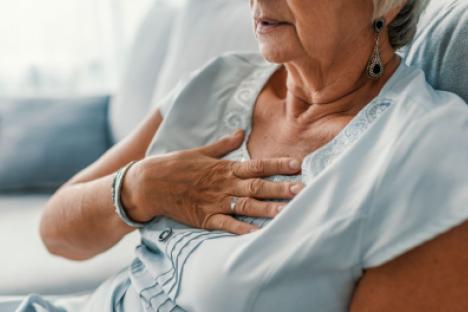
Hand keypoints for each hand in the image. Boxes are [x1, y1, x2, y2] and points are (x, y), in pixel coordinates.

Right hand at [121, 130, 303, 233]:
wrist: (150, 183)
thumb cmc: (176, 165)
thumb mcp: (201, 151)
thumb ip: (223, 145)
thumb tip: (240, 132)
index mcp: (225, 168)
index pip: (257, 165)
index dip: (278, 165)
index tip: (298, 165)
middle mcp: (224, 185)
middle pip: (258, 187)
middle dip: (281, 188)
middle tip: (303, 190)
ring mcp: (215, 202)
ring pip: (247, 206)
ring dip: (268, 209)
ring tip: (288, 212)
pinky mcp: (205, 218)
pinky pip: (227, 225)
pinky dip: (242, 230)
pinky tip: (258, 234)